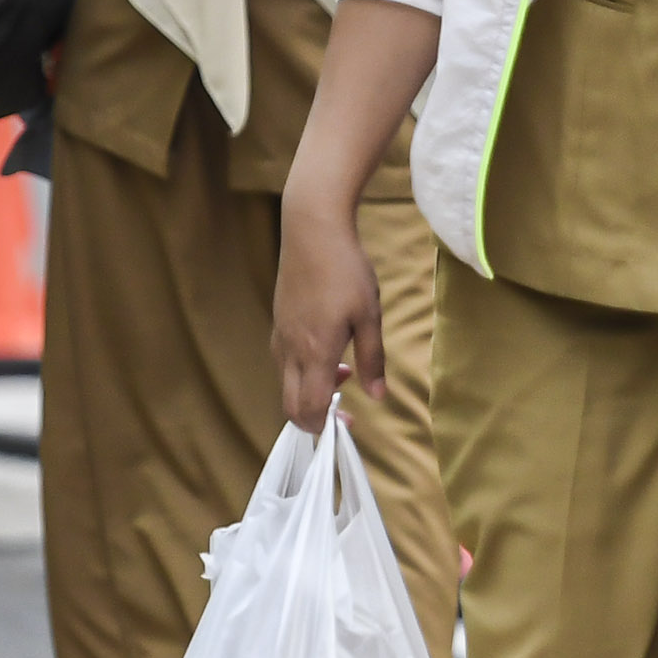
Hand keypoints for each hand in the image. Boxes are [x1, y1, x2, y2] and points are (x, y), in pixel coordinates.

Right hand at [272, 194, 386, 429]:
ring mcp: (280, 337)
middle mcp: (290, 349)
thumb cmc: (346, 271)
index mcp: (315, 351)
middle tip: (344, 413)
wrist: (312, 231)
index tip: (348, 424)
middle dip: (314, 420)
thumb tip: (379, 396)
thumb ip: (373, 359)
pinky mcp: (278, 324)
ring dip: (311, 393)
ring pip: (286, 385)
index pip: (310, 408)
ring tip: (346, 373)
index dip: (326, 426)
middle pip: (290, 405)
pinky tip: (329, 353)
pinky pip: (284, 364)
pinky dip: (303, 374)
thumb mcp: (369, 316)